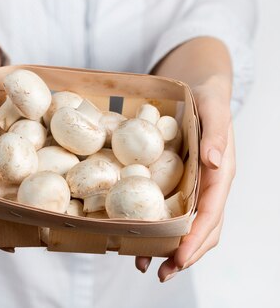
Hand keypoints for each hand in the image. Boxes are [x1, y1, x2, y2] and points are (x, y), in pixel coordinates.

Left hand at [135, 75, 234, 280]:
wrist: (200, 86)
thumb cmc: (208, 97)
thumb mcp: (214, 108)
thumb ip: (216, 134)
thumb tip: (215, 163)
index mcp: (221, 174)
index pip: (212, 214)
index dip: (197, 239)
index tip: (180, 257)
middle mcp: (208, 186)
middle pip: (201, 230)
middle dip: (183, 254)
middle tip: (160, 273)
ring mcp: (193, 186)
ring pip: (185, 225)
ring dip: (168, 247)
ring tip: (143, 264)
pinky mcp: (178, 180)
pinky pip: (170, 208)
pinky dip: (157, 225)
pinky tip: (137, 235)